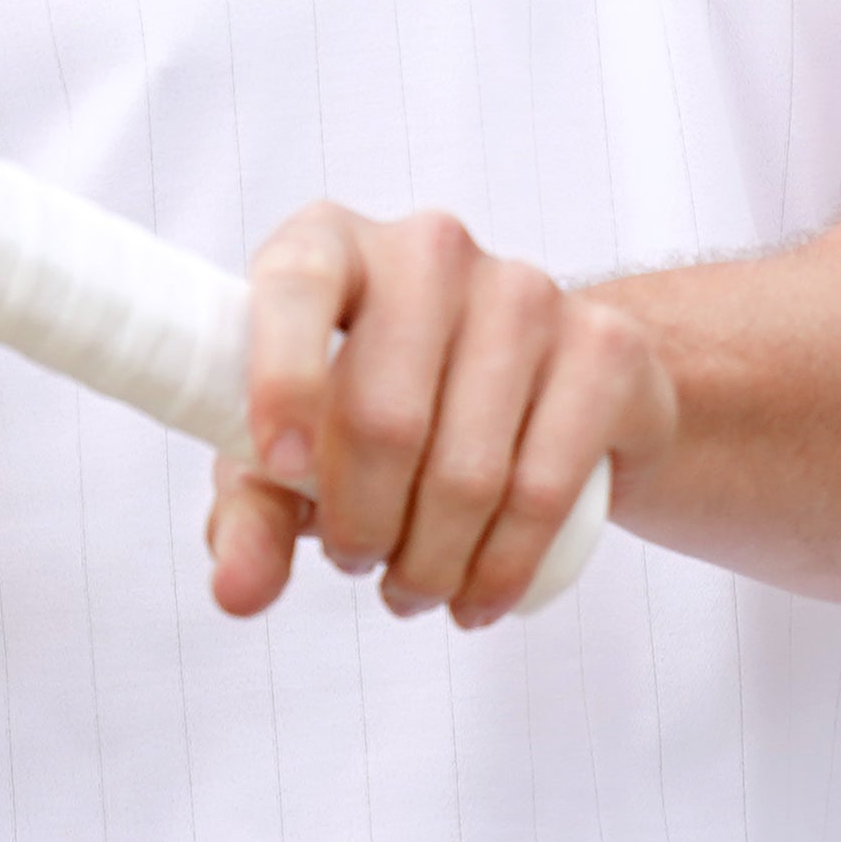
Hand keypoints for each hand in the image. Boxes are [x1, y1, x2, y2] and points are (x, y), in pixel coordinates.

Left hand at [220, 202, 669, 630]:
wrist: (543, 379)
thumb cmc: (385, 402)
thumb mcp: (299, 453)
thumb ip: (253, 511)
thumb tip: (237, 592)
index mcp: (333, 245)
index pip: (295, 283)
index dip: (282, 378)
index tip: (282, 465)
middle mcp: (430, 249)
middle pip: (384, 417)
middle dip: (362, 527)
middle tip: (358, 563)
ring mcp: (525, 291)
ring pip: (467, 472)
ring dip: (429, 564)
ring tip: (412, 587)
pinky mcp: (603, 349)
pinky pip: (542, 489)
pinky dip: (499, 568)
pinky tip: (475, 596)